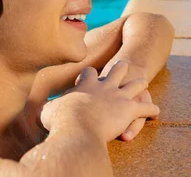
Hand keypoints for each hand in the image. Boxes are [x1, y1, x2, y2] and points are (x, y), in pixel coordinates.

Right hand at [39, 60, 159, 142]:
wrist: (77, 124)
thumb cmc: (61, 119)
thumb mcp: (49, 110)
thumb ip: (46, 109)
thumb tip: (34, 111)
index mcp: (87, 84)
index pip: (90, 72)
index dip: (90, 73)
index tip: (89, 75)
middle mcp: (105, 86)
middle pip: (118, 69)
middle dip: (121, 67)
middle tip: (123, 65)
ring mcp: (119, 95)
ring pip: (135, 83)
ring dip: (140, 83)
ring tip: (144, 81)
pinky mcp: (130, 108)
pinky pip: (146, 107)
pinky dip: (152, 110)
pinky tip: (157, 112)